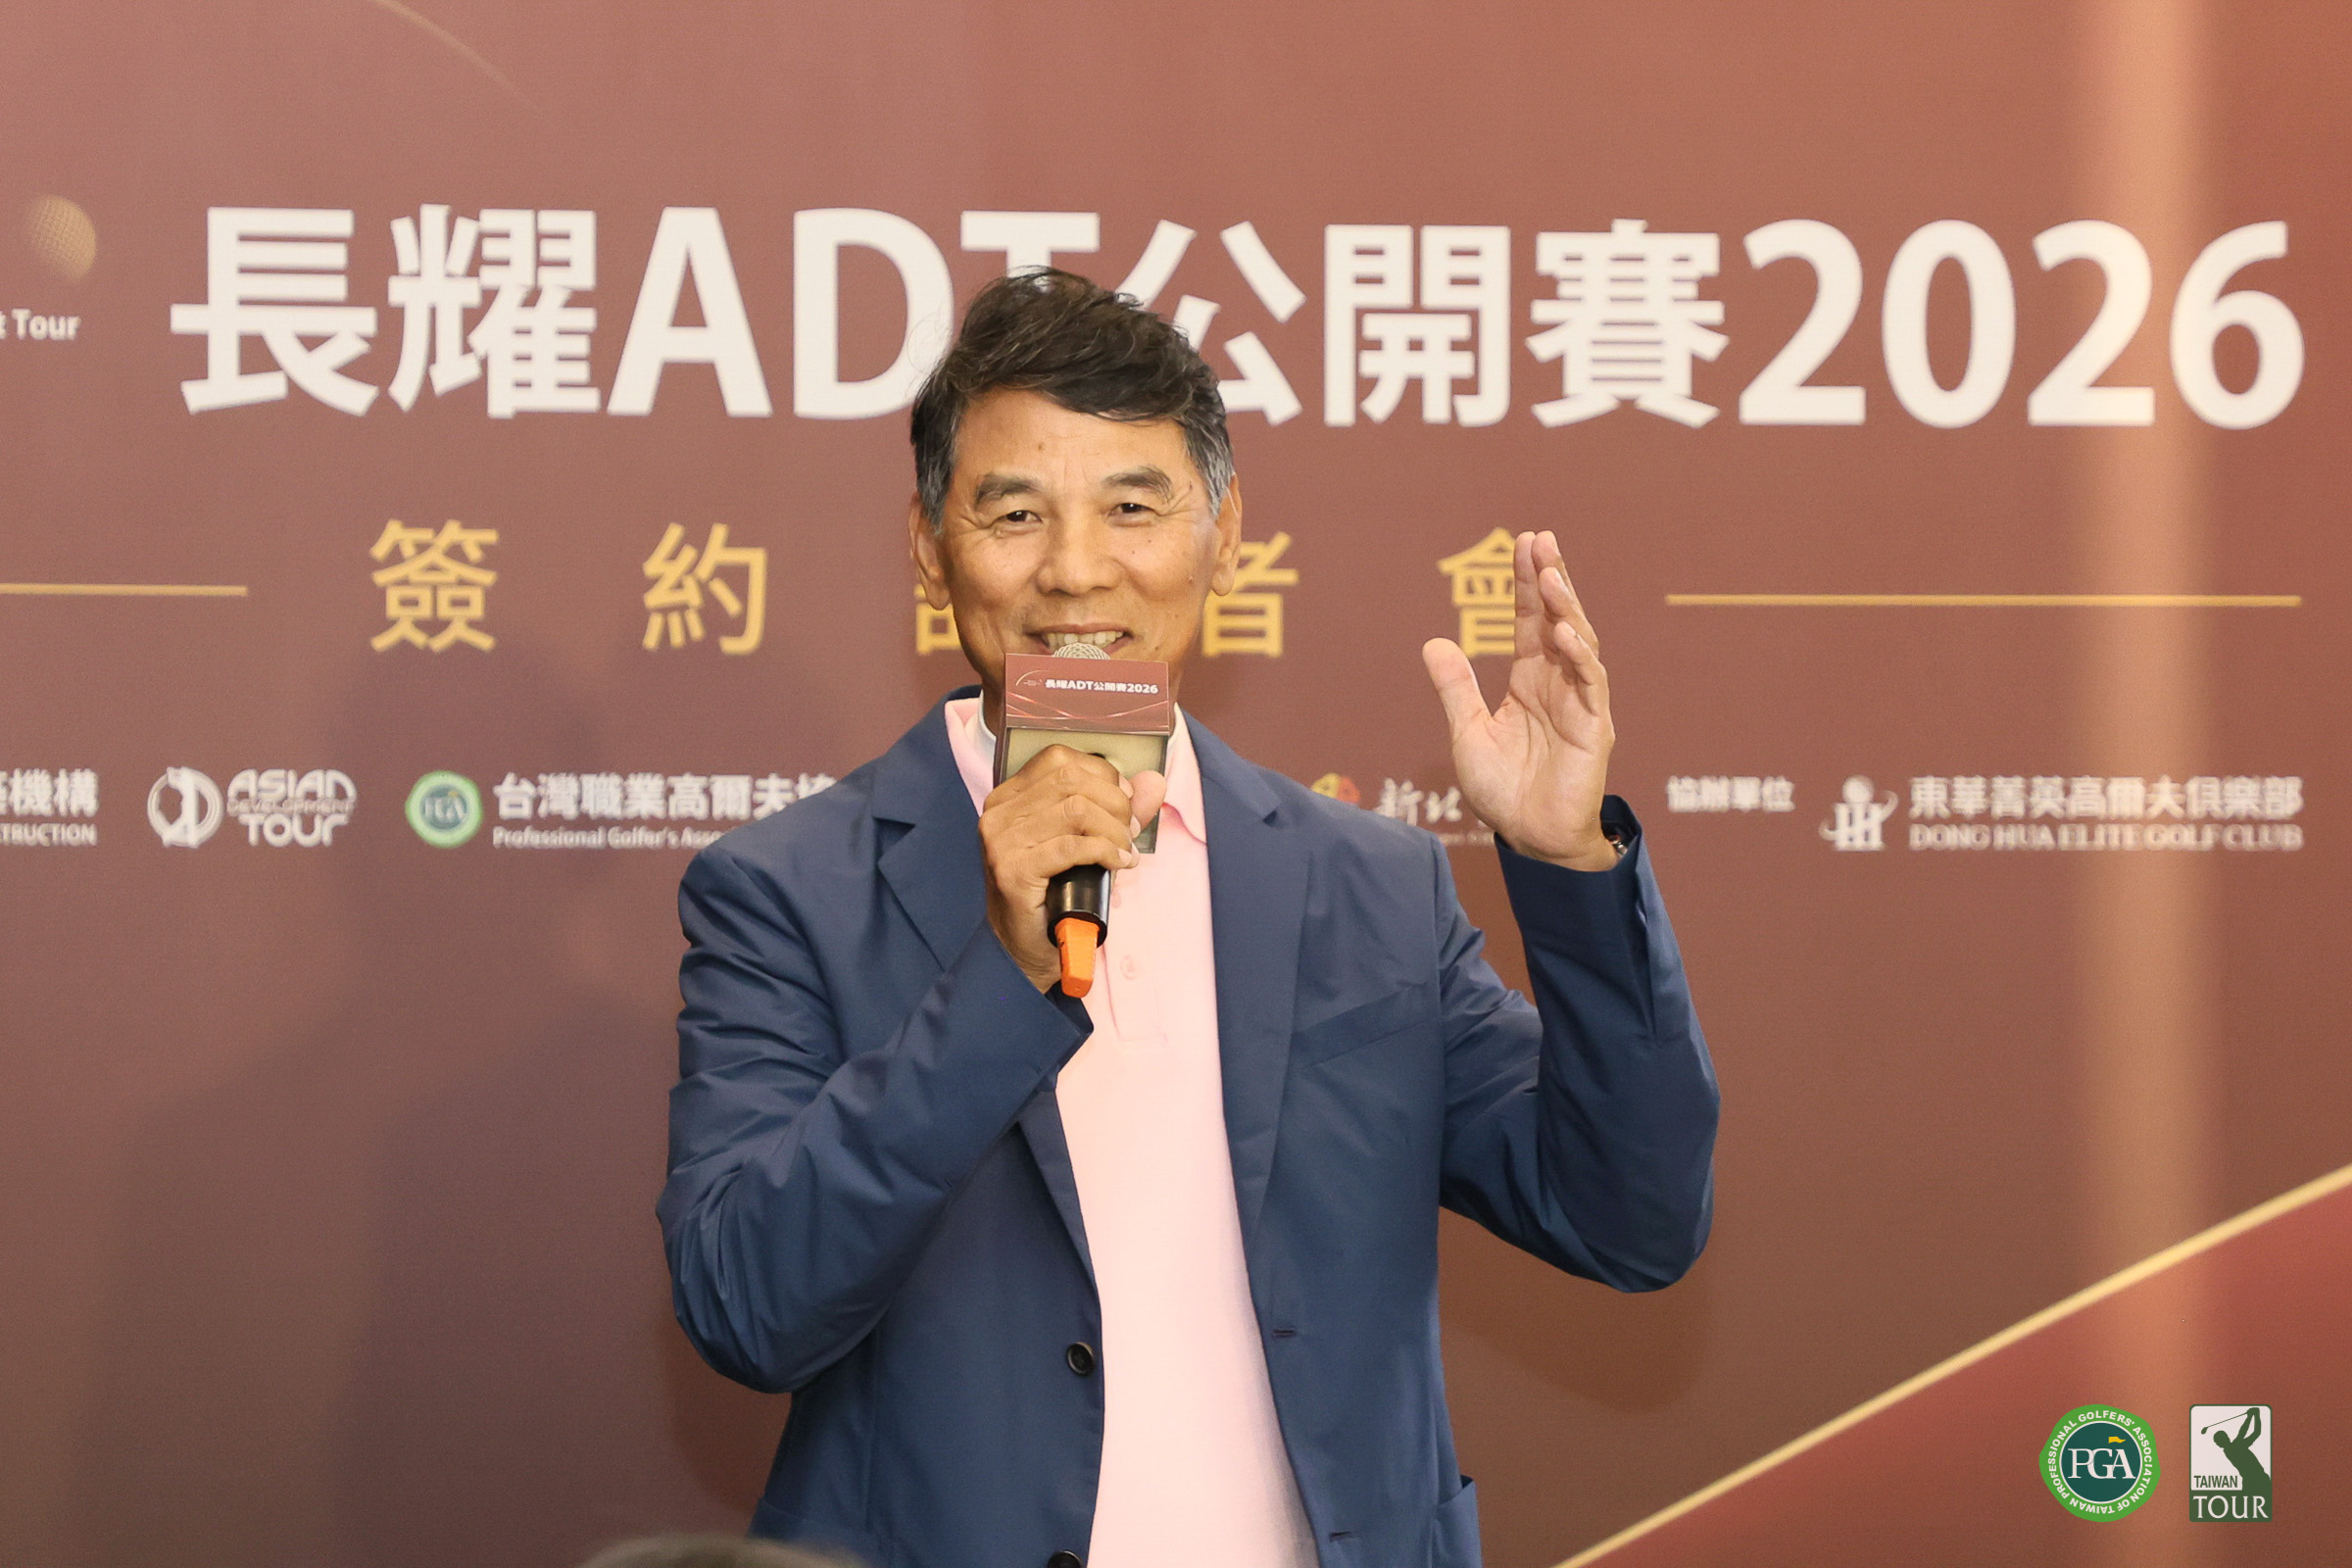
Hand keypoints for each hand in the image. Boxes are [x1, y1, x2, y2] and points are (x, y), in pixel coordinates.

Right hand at [979, 745, 1168, 990]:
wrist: (1023, 950)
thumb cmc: (1053, 895)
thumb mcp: (1086, 843)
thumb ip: (1118, 810)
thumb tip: (1154, 781)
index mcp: (1008, 797)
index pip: (1059, 758)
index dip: (1102, 774)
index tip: (1126, 801)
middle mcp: (998, 813)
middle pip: (1071, 780)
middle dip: (1115, 802)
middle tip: (1130, 831)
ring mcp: (1001, 841)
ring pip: (1075, 810)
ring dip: (1114, 829)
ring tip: (1125, 850)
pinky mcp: (1012, 871)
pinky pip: (1072, 846)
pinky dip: (1106, 851)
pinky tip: (1120, 863)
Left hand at [1422, 529, 1617, 870]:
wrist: (1530, 838)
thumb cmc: (1503, 790)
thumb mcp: (1468, 733)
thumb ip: (1456, 689)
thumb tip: (1433, 642)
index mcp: (1529, 681)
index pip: (1530, 620)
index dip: (1526, 584)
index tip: (1522, 544)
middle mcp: (1558, 684)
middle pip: (1558, 619)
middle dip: (1550, 579)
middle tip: (1541, 540)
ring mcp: (1580, 702)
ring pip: (1579, 643)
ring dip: (1566, 608)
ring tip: (1550, 575)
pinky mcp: (1594, 727)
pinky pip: (1590, 684)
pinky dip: (1578, 657)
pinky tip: (1563, 633)